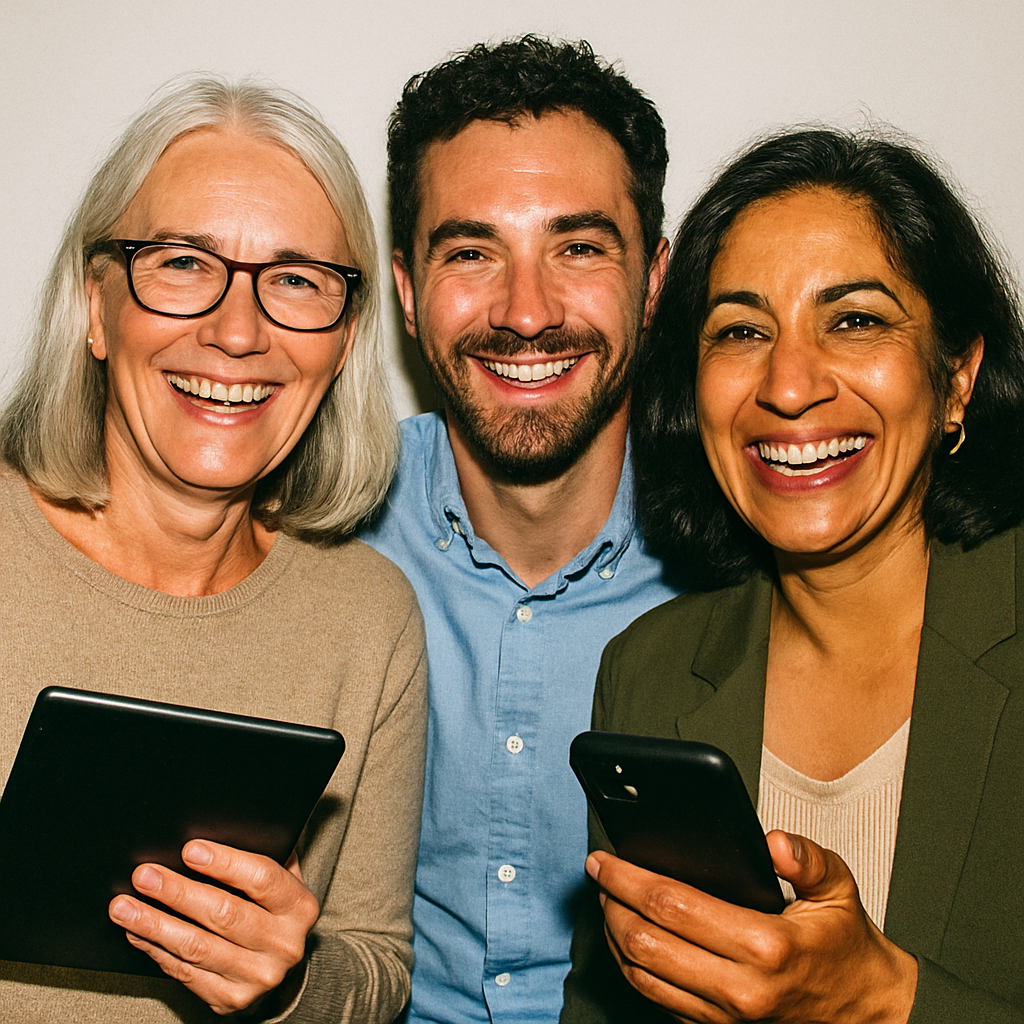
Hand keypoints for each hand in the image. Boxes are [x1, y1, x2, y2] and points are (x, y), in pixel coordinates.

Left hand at [109, 840, 319, 1014]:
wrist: (277, 964)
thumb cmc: (271, 908)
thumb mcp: (280, 877)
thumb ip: (260, 854)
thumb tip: (216, 827)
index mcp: (299, 907)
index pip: (263, 879)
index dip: (225, 863)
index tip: (190, 849)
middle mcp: (284, 944)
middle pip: (225, 914)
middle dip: (178, 893)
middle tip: (144, 876)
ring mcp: (258, 976)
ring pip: (197, 947)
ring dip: (155, 924)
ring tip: (124, 906)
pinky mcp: (231, 1000)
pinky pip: (185, 973)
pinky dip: (156, 950)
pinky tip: (137, 932)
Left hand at [587, 830, 917, 1023]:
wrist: (871, 1015)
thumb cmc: (846, 948)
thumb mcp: (838, 889)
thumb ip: (806, 858)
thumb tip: (773, 841)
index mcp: (764, 946)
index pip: (671, 905)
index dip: (627, 878)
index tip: (604, 859)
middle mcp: (739, 988)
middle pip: (645, 941)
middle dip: (610, 903)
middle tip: (598, 874)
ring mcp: (725, 1018)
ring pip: (642, 976)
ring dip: (614, 936)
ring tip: (607, 902)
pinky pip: (658, 1001)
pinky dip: (633, 968)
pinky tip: (628, 939)